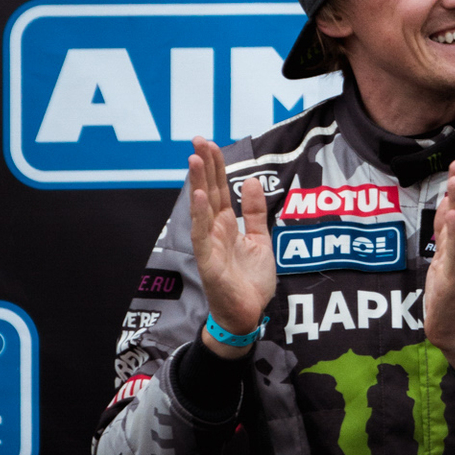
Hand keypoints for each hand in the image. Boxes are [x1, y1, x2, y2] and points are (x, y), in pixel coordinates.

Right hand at [188, 139, 275, 359]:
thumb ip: (255, 213)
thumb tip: (252, 182)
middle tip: (198, 140)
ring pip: (202, 209)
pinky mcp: (208, 262)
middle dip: (205, 166)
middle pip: (209, 192)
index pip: (220, 189)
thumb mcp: (260, 240)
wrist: (247, 314)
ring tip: (194, 159)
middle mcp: (215, 231)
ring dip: (198, 184)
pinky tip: (200, 196)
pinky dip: (200, 215)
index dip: (216, 166)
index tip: (210, 143)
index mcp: (227, 225)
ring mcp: (209, 245)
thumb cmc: (250, 280)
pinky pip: (203, 235)